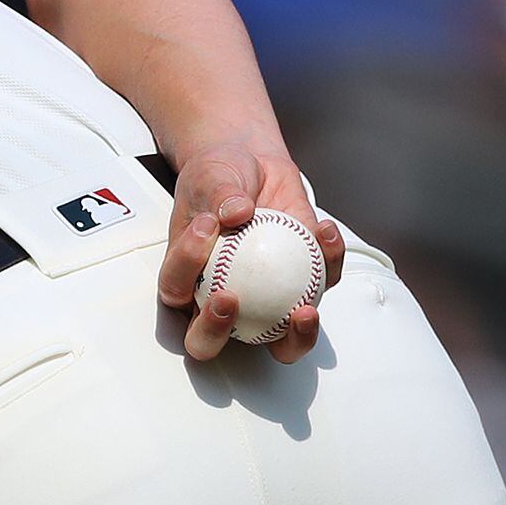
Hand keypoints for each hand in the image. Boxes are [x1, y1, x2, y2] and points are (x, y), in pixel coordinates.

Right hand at [155, 140, 344, 363]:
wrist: (254, 164)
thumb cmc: (220, 177)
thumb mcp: (211, 176)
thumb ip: (219, 194)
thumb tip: (236, 211)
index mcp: (187, 279)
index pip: (175, 291)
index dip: (185, 273)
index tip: (205, 231)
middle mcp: (220, 298)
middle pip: (209, 340)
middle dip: (216, 331)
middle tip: (230, 300)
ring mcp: (264, 300)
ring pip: (277, 340)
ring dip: (294, 336)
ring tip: (304, 311)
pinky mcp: (302, 284)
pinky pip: (321, 284)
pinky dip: (330, 263)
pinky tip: (326, 232)